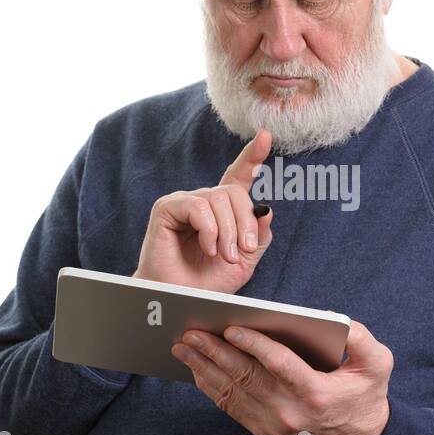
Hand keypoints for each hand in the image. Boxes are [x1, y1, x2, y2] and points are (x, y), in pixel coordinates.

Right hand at [133, 128, 274, 293]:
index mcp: (223, 209)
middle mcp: (205, 201)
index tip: (266, 136)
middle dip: (244, 223)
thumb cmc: (209, 281)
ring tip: (224, 256)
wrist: (182, 298)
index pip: (239, 175)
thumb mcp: (245, 261)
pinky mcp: (167, 207)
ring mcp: (185, 201)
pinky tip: (208, 248)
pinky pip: (198, 207)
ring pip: (218, 199)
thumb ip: (258, 236)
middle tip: (242, 251)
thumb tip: (266, 209)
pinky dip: (209, 230)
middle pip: (235, 192)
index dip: (253, 156)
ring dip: (228, 232)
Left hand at [170, 318, 392, 434]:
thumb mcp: (378, 364)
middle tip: (191, 332)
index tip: (232, 328)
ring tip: (183, 347)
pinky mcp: (263, 431)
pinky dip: (210, 387)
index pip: (280, 366)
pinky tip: (197, 369)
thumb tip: (340, 321)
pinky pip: (230, 407)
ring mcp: (273, 425)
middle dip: (214, 352)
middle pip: (246, 377)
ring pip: (231, 392)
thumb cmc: (366, 394)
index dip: (255, 345)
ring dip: (204, 368)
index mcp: (316, 393)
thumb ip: (363, 340)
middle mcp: (290, 412)